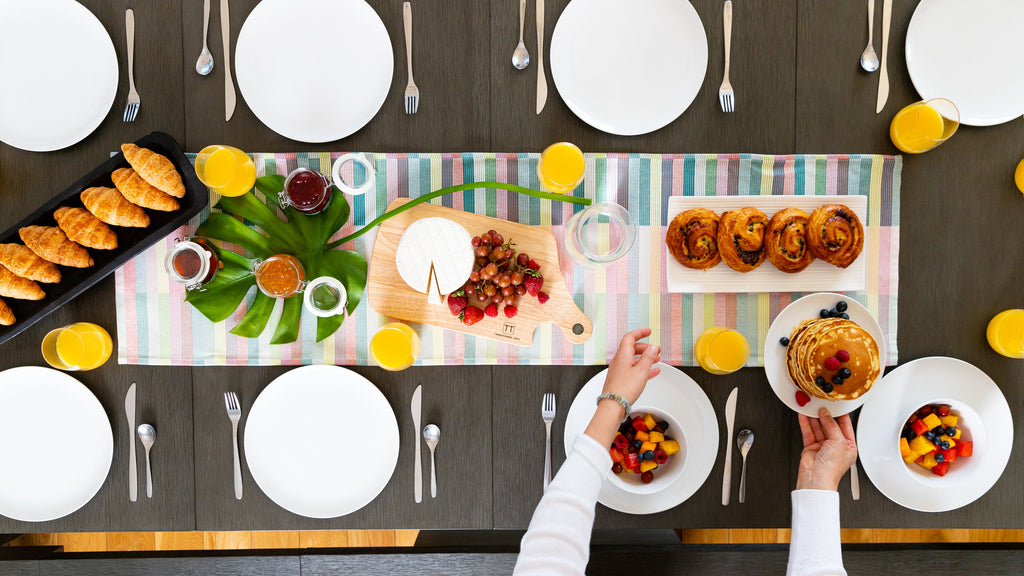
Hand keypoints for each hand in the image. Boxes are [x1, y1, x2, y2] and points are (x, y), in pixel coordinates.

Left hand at [584, 328, 660, 447]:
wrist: (613, 405)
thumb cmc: (624, 389)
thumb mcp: (641, 371)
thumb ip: (648, 357)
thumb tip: (653, 347)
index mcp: (622, 355)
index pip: (630, 337)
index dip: (640, 332)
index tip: (648, 331)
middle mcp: (619, 361)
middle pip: (632, 348)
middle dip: (645, 347)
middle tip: (656, 350)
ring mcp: (619, 370)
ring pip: (633, 359)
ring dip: (645, 358)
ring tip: (656, 360)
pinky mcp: (620, 379)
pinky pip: (633, 369)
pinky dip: (643, 368)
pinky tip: (652, 372)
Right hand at [795, 408, 857, 491]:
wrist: (816, 478)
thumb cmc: (831, 468)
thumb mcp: (838, 441)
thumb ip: (832, 426)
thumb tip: (826, 415)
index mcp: (848, 446)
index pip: (845, 426)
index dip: (841, 415)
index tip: (836, 405)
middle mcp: (836, 446)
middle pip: (830, 425)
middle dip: (825, 415)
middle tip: (821, 405)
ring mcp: (823, 446)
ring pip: (818, 428)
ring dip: (814, 418)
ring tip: (810, 408)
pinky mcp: (811, 447)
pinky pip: (809, 432)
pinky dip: (806, 423)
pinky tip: (804, 416)